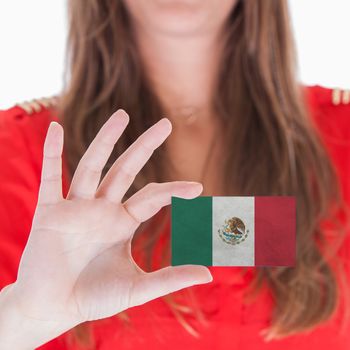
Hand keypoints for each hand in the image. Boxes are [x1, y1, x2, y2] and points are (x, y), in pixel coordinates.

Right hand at [3, 110, 211, 347]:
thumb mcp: (137, 288)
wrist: (53, 309)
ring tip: (123, 115)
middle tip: (166, 124)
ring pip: (92, 166)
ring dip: (106, 140)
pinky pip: (49, 178)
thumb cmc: (93, 298)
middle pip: (125, 170)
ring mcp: (76, 208)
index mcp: (122, 223)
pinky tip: (55, 129)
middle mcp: (102, 209)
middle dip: (145, 147)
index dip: (174, 190)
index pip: (152, 197)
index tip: (198, 188)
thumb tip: (209, 275)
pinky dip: (50, 153)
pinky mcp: (49, 213)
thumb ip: (171, 279)